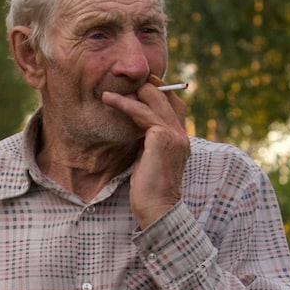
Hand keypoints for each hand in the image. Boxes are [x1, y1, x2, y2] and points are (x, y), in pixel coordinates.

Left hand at [102, 75, 189, 228]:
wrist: (157, 209)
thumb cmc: (149, 191)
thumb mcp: (149, 160)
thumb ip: (147, 142)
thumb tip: (133, 129)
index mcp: (181, 139)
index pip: (175, 105)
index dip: (158, 92)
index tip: (136, 87)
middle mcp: (181, 133)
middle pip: (167, 96)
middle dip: (145, 84)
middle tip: (122, 80)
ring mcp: (175, 134)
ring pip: (154, 100)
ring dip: (130, 92)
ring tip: (108, 92)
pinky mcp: (162, 137)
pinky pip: (141, 112)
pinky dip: (124, 104)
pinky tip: (108, 100)